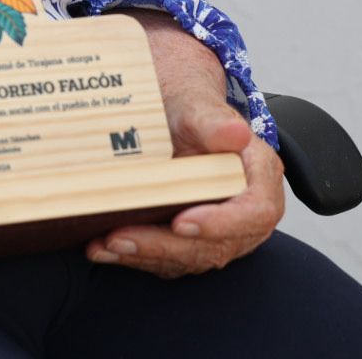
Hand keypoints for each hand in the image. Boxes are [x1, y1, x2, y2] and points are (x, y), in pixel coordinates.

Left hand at [86, 12, 284, 276]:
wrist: (170, 111)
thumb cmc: (188, 106)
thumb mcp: (197, 104)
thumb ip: (212, 120)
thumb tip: (235, 133)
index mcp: (258, 176)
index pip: (256, 212)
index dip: (222, 224)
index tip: (181, 223)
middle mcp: (244, 210)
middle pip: (215, 244)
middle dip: (166, 246)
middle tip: (122, 238)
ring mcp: (219, 230)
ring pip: (188, 257)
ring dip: (144, 255)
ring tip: (105, 245)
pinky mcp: (190, 240)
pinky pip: (167, 258)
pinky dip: (135, 256)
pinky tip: (102, 248)